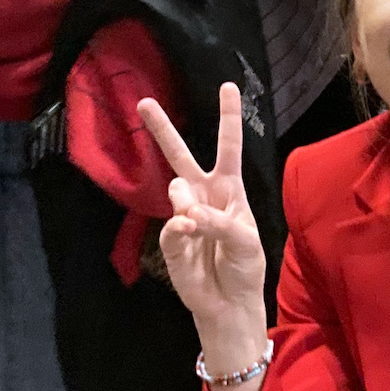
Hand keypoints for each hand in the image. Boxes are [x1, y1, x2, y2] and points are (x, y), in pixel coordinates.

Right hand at [140, 83, 269, 365]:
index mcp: (229, 189)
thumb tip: (186, 212)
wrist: (229, 304)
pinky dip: (180, 230)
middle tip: (143, 102)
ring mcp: (184, 215)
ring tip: (196, 222)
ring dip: (187, 203)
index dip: (228, 117)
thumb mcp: (246, 242)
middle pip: (181, 155)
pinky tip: (188, 236)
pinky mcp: (171, 239)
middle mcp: (204, 195)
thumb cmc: (245, 267)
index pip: (229, 147)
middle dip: (162, 129)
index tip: (227, 86)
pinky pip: (171, 225)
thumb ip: (220, 222)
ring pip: (175, 188)